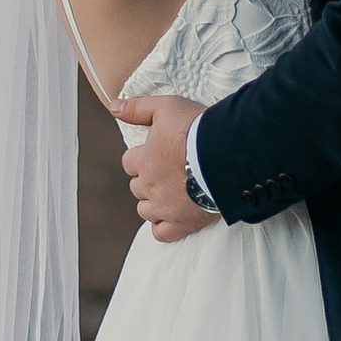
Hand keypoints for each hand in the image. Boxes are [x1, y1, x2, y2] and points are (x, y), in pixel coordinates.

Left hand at [116, 93, 213, 240]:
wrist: (226, 156)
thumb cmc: (198, 130)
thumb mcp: (166, 107)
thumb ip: (138, 108)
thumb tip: (113, 107)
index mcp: (144, 161)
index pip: (129, 163)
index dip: (141, 158)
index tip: (155, 153)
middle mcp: (150, 187)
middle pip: (137, 187)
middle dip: (148, 180)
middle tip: (168, 171)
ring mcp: (164, 208)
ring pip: (145, 210)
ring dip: (153, 202)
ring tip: (170, 193)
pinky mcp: (183, 223)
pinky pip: (162, 234)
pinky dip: (163, 227)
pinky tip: (171, 217)